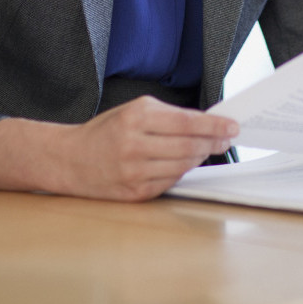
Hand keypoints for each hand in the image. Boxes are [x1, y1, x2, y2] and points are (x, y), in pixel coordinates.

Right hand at [0, 96, 238, 200]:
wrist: (69, 160)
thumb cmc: (106, 131)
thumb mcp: (134, 110)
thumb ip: (169, 115)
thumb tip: (206, 123)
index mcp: (136, 118)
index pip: (187, 123)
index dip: (214, 126)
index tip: (232, 126)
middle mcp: (134, 146)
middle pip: (189, 146)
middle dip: (214, 142)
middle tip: (227, 139)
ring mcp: (134, 172)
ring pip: (182, 166)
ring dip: (200, 157)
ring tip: (207, 149)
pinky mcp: (134, 193)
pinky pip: (170, 181)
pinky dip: (181, 171)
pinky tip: (183, 163)